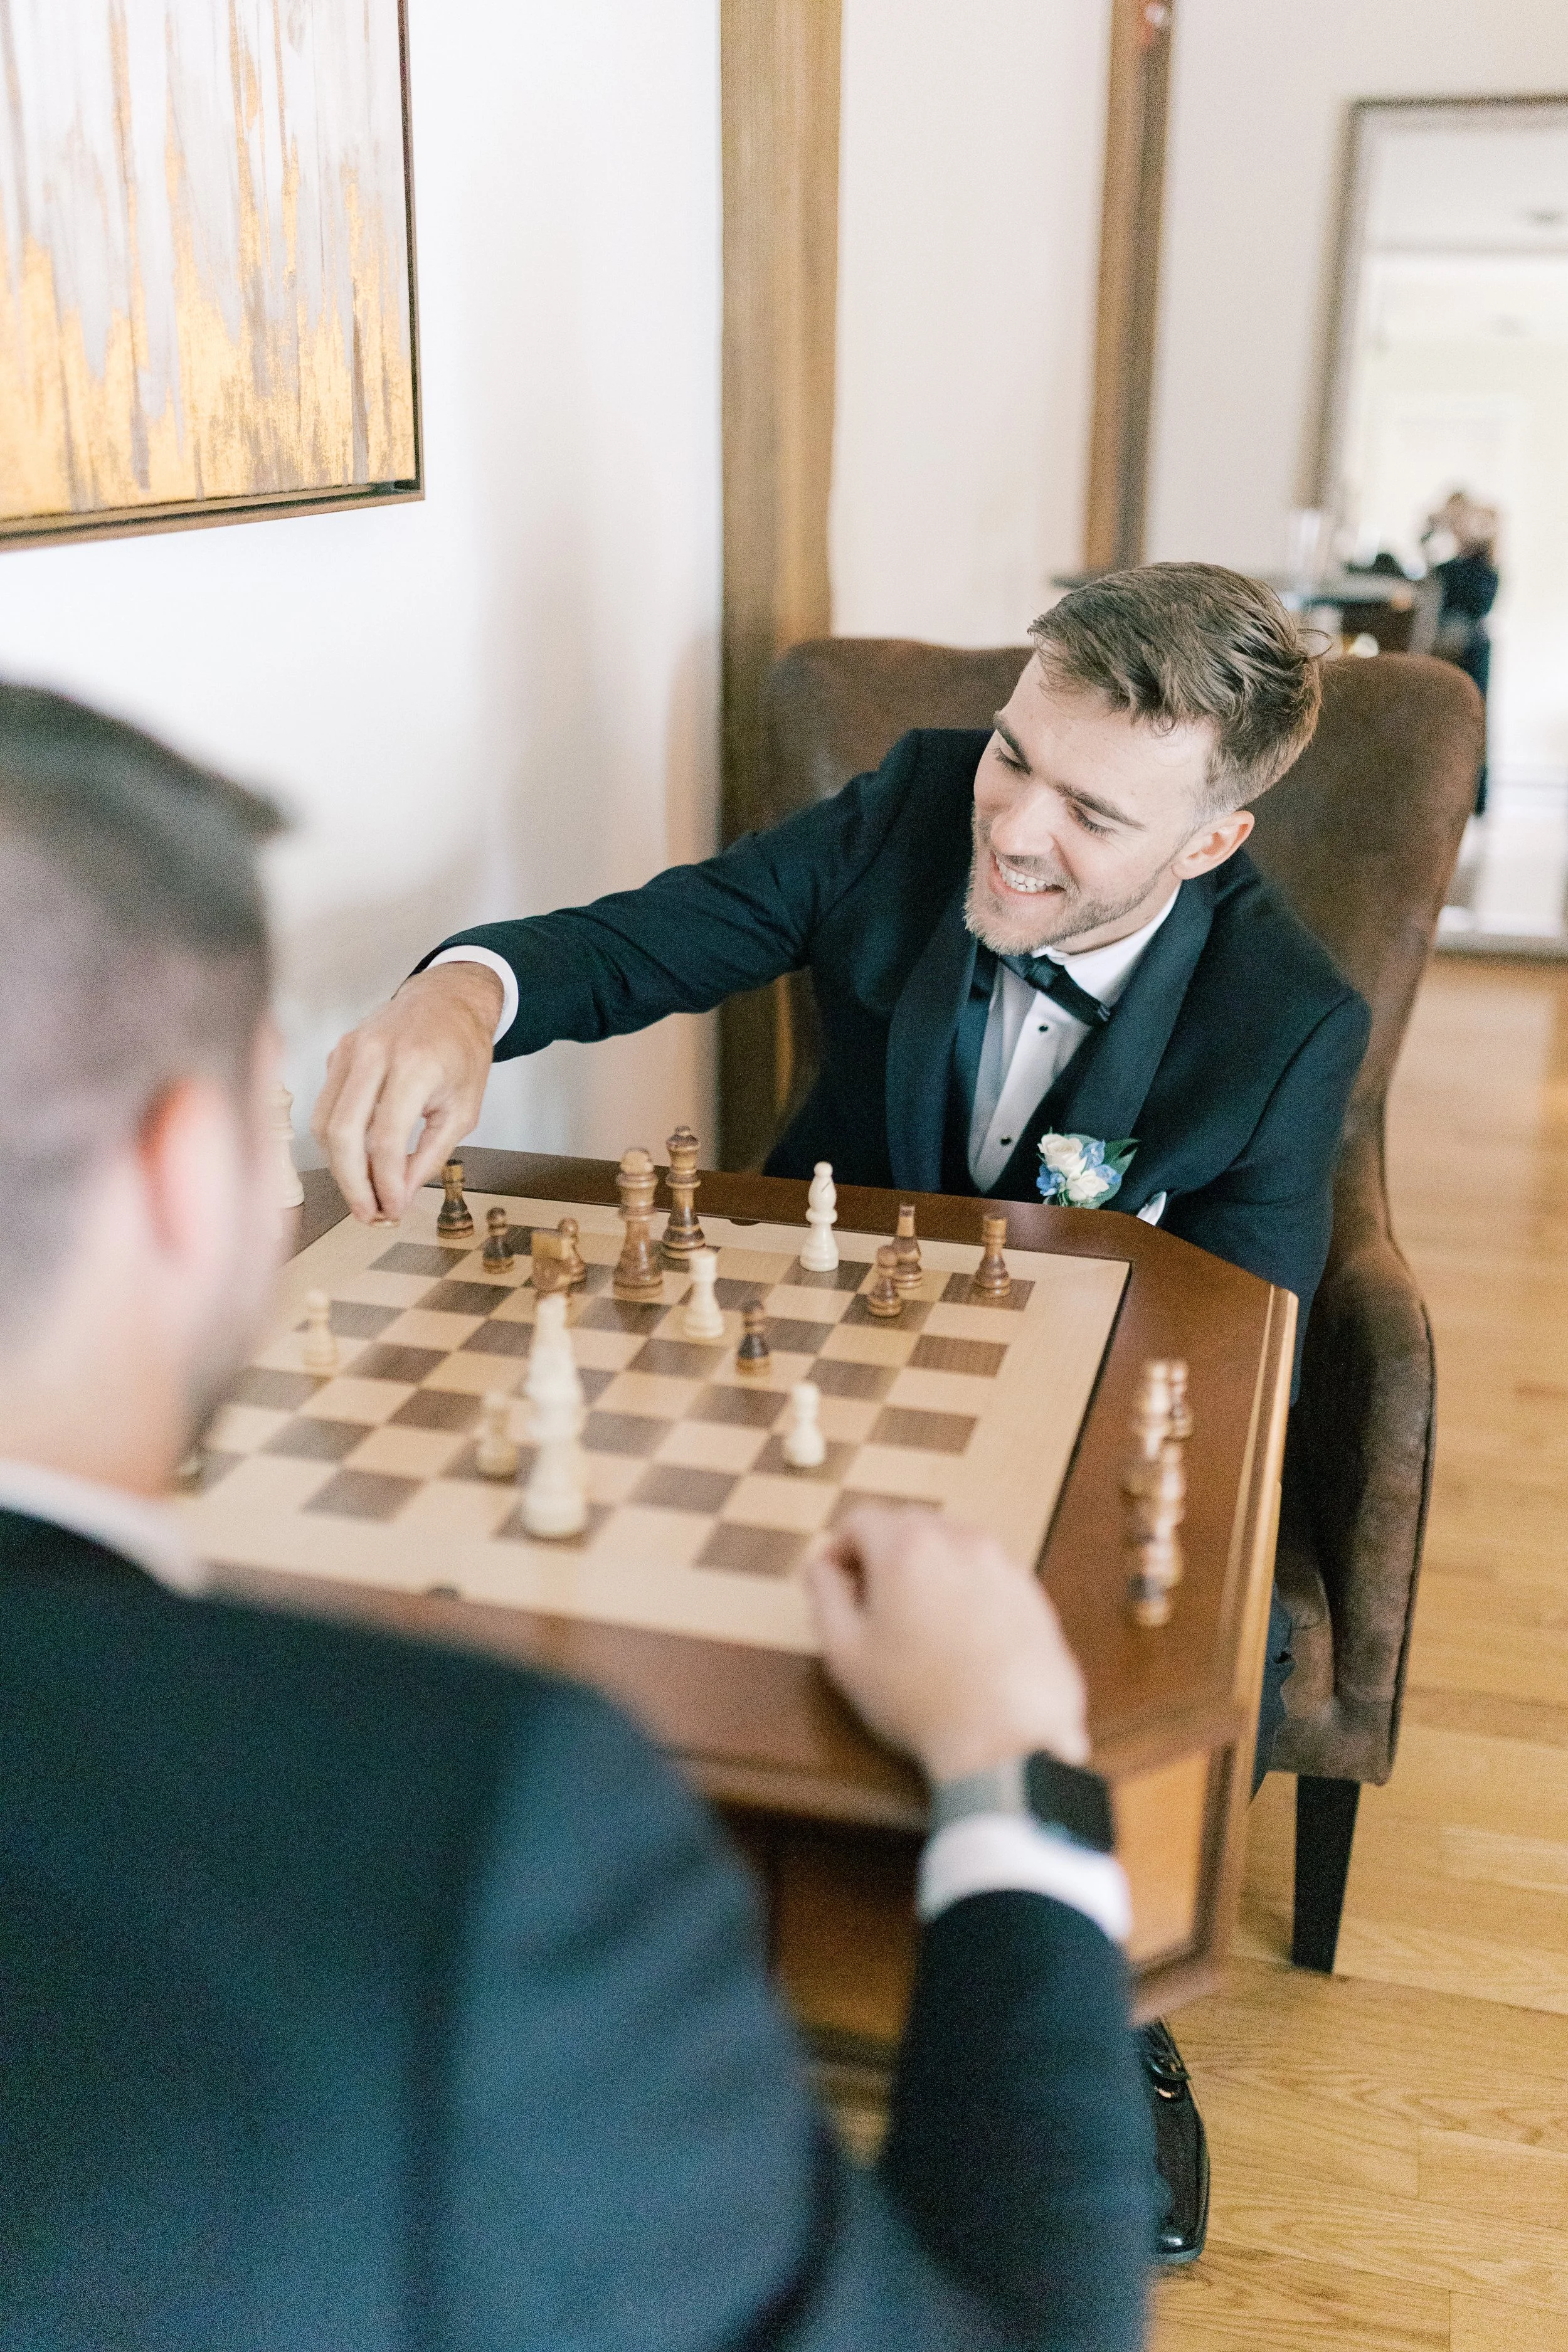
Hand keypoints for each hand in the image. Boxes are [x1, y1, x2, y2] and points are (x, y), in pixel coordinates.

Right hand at [311, 963, 502, 1222]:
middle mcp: (375, 1054)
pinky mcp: (337, 1052)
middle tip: (368, 1213)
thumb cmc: (462, 1051)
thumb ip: (431, 1154)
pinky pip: (326, 1105)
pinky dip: (336, 1140)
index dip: (385, 1182)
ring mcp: (350, 1050)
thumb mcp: (464, 1109)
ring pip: (325, 1121)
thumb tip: (399, 1193)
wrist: (447, 999)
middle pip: (343, 1132)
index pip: (385, 1138)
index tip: (393, 1208)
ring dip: (339, 1166)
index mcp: (415, 1065)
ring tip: (363, 1194)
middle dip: (352, 1183)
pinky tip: (357, 1160)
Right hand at [805, 1506, 1089, 1784]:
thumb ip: (824, 1596)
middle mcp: (959, 1541)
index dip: (840, 1551)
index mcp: (907, 1547)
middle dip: (884, 1556)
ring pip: (951, 1547)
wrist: (1006, 1741)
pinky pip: (987, 1576)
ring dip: (928, 1571)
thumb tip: (822, 1568)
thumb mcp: (846, 1652)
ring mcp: (1002, 1565)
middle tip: (873, 1606)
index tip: (836, 1585)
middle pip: (908, 1526)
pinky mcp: (1032, 1595)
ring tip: (920, 1626)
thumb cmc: (920, 1700)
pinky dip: (967, 1593)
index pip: (860, 1521)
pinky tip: (961, 1640)